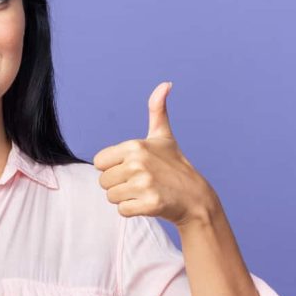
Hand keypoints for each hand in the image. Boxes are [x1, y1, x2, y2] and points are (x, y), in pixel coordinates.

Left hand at [92, 81, 216, 226]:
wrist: (195, 198)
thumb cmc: (174, 165)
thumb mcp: (163, 136)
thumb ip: (157, 110)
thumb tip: (166, 83)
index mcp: (135, 146)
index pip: (99, 163)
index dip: (113, 167)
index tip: (133, 168)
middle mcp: (137, 163)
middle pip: (103, 182)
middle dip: (119, 185)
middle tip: (141, 182)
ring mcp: (144, 184)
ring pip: (111, 197)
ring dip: (125, 198)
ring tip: (145, 192)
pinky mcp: (149, 204)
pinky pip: (122, 211)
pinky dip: (132, 210)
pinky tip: (148, 203)